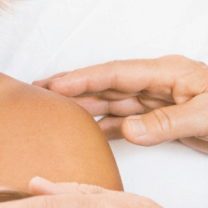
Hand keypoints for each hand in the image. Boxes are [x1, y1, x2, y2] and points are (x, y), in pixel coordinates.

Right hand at [35, 55, 207, 152]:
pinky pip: (127, 123)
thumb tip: (129, 129)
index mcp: (171, 73)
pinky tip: (86, 134)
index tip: (51, 86)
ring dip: (84, 108)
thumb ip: (167, 123)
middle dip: (73, 87)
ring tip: (52, 113)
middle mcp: (161, 85)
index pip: (116, 74)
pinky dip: (105, 128)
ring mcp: (161, 102)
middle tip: (37, 92)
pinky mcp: (164, 121)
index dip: (82, 79)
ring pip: (114, 104)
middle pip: (108, 84)